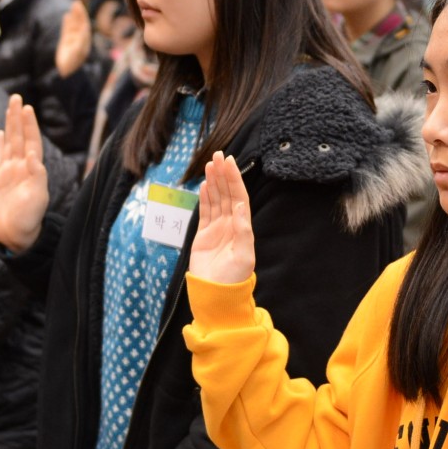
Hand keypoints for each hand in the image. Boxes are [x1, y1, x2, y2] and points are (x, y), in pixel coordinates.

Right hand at [0, 95, 47, 253]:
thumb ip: (37, 177)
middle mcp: (21, 167)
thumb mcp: (37, 198)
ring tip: (10, 107)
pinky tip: (0, 133)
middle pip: (19, 137)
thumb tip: (33, 156)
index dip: (29, 125)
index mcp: (33, 170)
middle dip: (18, 118)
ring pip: (8, 143)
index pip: (31, 142)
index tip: (28, 108)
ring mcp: (8, 172)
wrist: (15, 235)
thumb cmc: (30, 219)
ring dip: (9, 125)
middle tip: (17, 97)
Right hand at [55, 0, 91, 77]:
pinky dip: (67, 23)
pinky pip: (67, 30)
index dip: (82, 16)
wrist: (65, 72)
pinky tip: (66, 16)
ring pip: (73, 25)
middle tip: (76, 2)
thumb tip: (85, 27)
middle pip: (80, 23)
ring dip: (73, 16)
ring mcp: (73, 40)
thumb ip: (81, 39)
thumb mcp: (78, 51)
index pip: (84, 25)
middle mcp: (80, 39)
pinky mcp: (66, 42)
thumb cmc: (72, 63)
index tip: (79, 7)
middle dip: (79, 13)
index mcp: (85, 41)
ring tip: (73, 5)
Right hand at [190, 151, 254, 284]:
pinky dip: (205, 197)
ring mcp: (217, 228)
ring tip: (211, 164)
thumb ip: (243, 231)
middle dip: (223, 174)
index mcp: (242, 227)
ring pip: (216, 199)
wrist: (216, 294)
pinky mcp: (204, 235)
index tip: (229, 162)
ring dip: (214, 181)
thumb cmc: (234, 278)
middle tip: (218, 154)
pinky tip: (205, 184)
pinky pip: (205, 211)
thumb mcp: (243, 256)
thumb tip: (241, 206)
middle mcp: (231, 224)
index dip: (234, 179)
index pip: (238, 197)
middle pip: (227, 193)